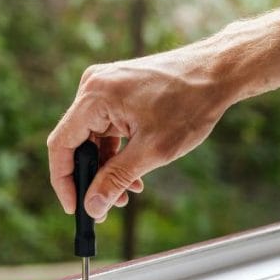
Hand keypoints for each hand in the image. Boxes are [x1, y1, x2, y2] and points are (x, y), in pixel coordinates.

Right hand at [47, 45, 231, 220]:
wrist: (218, 72)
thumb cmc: (189, 104)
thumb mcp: (152, 151)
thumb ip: (116, 179)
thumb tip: (92, 206)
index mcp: (94, 96)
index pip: (61, 145)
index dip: (63, 181)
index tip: (74, 208)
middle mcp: (93, 86)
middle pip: (76, 143)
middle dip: (91, 178)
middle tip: (104, 208)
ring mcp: (105, 87)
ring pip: (93, 138)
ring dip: (106, 169)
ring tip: (127, 194)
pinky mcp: (118, 91)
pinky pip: (107, 129)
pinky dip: (117, 153)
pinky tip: (134, 175)